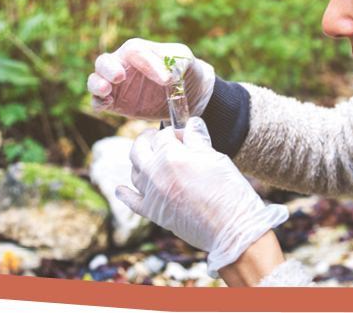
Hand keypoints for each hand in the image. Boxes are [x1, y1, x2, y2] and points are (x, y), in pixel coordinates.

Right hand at [87, 39, 215, 119]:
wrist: (186, 94)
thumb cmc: (184, 70)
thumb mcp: (186, 60)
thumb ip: (178, 61)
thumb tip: (168, 73)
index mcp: (139, 51)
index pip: (135, 51)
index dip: (147, 64)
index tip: (167, 80)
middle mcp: (122, 65)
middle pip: (104, 61)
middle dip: (108, 68)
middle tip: (120, 76)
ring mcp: (116, 85)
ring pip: (95, 80)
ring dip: (97, 84)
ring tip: (106, 90)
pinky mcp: (114, 103)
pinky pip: (97, 101)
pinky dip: (98, 102)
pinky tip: (107, 104)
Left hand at [115, 117, 288, 275]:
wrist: (231, 229)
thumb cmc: (229, 191)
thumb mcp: (216, 159)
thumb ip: (198, 140)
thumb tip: (191, 123)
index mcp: (173, 156)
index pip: (163, 134)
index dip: (173, 131)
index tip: (183, 134)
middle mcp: (156, 173)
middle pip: (139, 149)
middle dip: (147, 139)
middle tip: (157, 137)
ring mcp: (152, 194)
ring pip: (134, 172)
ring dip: (140, 161)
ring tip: (150, 159)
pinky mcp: (153, 213)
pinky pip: (131, 201)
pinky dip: (124, 194)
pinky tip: (121, 189)